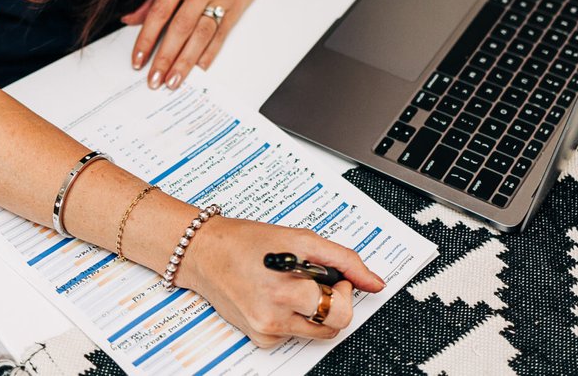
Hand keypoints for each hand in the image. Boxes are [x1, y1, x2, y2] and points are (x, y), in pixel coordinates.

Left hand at [123, 0, 278, 88]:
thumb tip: (131, 18)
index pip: (160, 11)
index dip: (146, 39)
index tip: (137, 60)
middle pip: (180, 28)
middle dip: (165, 58)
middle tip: (154, 80)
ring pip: (201, 35)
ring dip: (186, 62)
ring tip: (174, 81)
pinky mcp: (237, 6)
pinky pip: (222, 35)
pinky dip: (209, 54)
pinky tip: (199, 69)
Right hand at [180, 217, 385, 347]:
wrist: (204, 252)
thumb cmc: (245, 241)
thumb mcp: (301, 239)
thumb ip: (343, 259)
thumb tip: (373, 282)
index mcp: (287, 290)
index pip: (341, 312)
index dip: (345, 291)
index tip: (335, 276)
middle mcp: (275, 317)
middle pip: (332, 326)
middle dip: (334, 303)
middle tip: (317, 281)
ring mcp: (266, 331)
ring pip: (315, 332)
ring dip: (314, 310)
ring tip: (293, 285)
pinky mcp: (259, 338)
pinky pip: (293, 335)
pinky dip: (293, 317)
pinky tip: (276, 295)